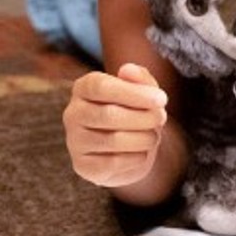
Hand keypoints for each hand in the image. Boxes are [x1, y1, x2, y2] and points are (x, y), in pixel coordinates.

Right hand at [63, 63, 168, 186]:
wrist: (129, 150)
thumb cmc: (135, 112)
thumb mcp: (143, 92)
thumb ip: (139, 78)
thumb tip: (127, 70)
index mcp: (84, 88)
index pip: (102, 87)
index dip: (134, 93)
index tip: (162, 99)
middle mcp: (73, 113)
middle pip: (109, 114)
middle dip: (143, 117)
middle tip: (162, 118)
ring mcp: (75, 141)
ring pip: (113, 140)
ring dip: (144, 138)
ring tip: (153, 136)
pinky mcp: (82, 166)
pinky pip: (113, 163)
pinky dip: (136, 158)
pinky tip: (142, 152)